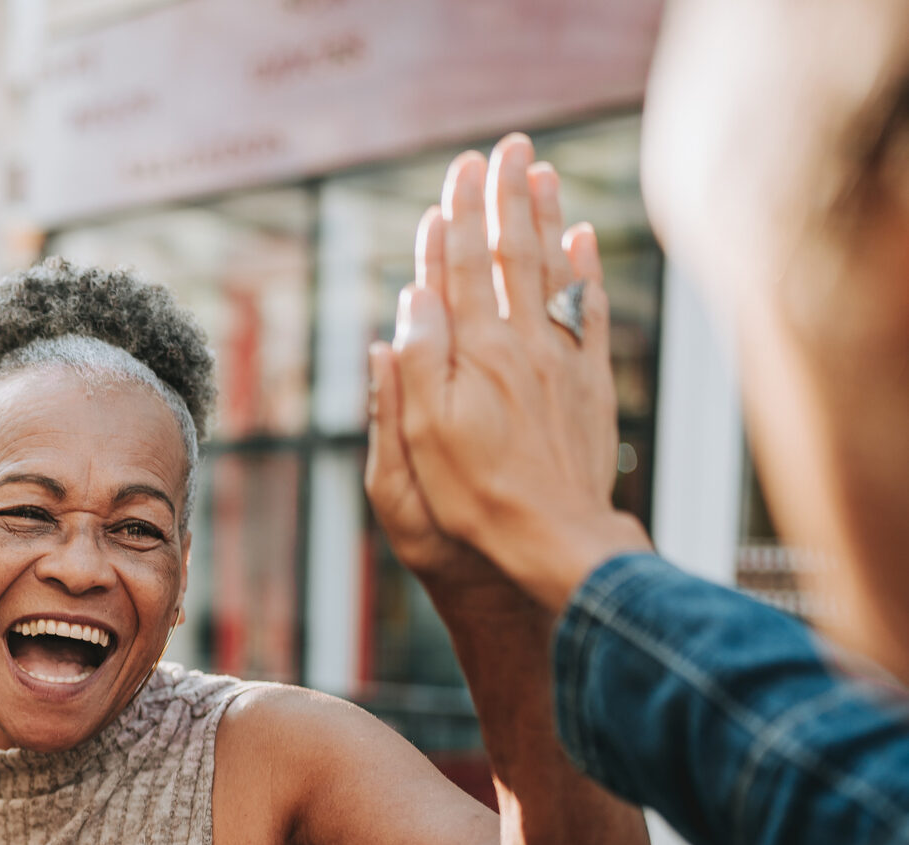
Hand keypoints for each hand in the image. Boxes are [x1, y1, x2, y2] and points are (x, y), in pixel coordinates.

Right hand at [388, 133, 651, 612]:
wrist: (553, 538)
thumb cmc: (475, 498)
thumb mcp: (420, 441)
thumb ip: (414, 366)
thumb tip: (412, 297)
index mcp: (472, 356)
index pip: (461, 271)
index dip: (457, 219)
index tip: (456, 174)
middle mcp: (520, 346)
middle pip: (512, 255)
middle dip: (504, 198)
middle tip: (504, 148)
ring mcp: (560, 361)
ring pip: (553, 271)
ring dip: (546, 217)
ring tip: (542, 171)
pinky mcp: (589, 384)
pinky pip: (588, 311)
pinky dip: (586, 269)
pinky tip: (584, 240)